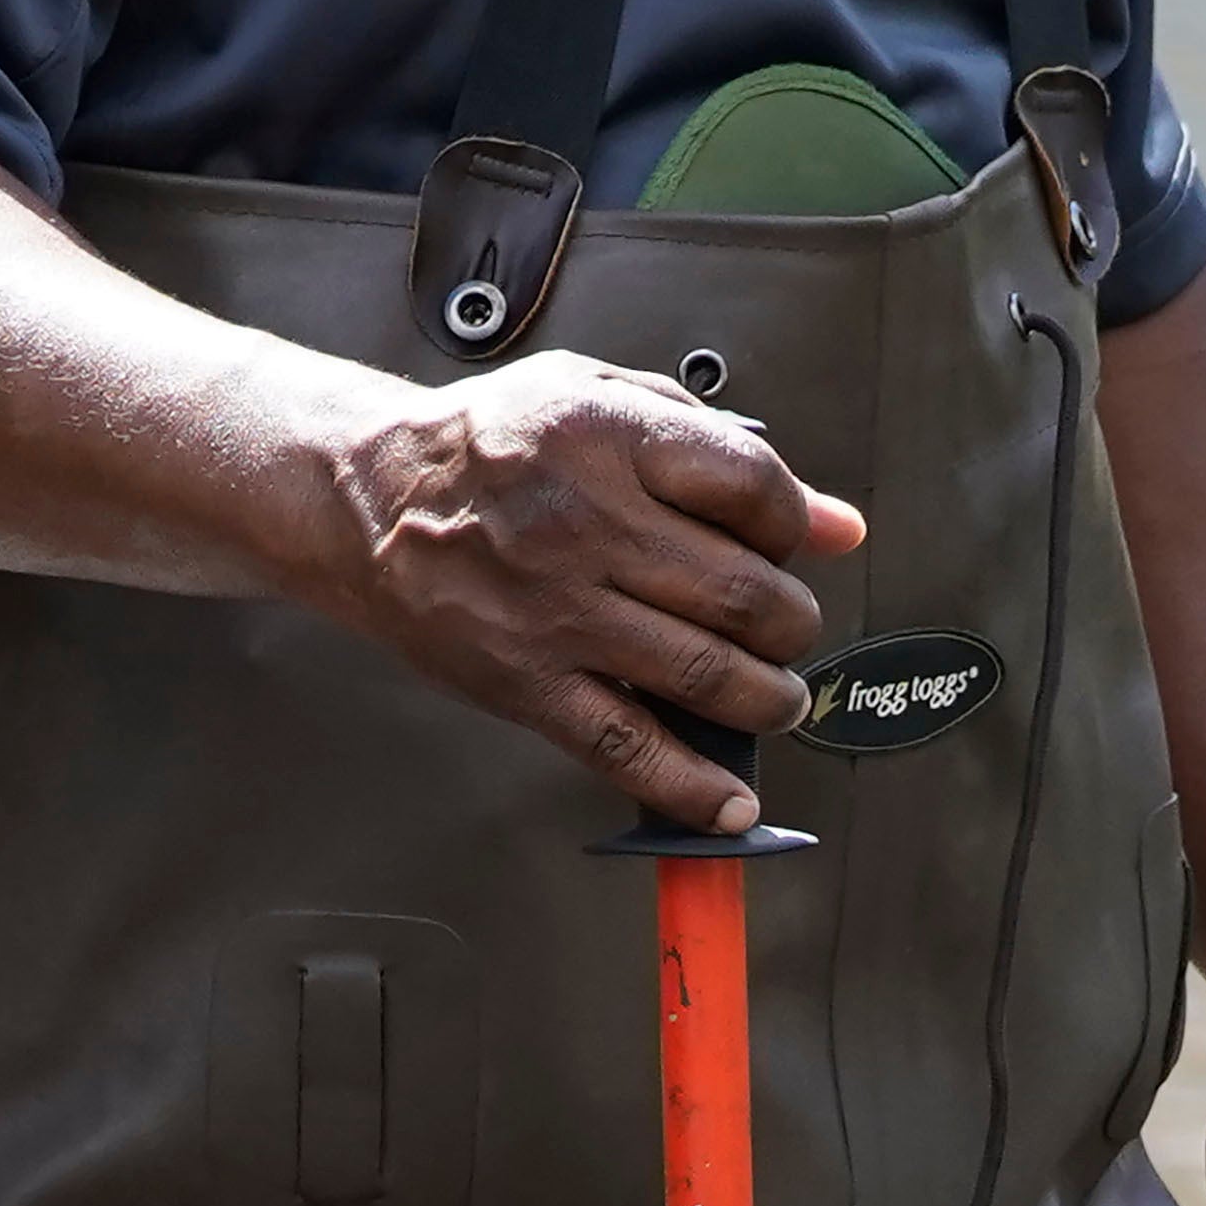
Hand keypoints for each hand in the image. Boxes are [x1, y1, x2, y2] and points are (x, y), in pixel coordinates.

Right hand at [310, 354, 865, 834]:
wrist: (373, 502)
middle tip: (789, 634)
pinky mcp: (528, 684)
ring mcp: (558, 613)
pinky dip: (690, 787)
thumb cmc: (490, 447)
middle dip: (791, 626)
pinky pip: (628, 747)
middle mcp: (587, 526)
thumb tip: (832, 523)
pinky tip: (727, 804)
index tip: (794, 547)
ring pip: (703, 674)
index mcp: (611, 440)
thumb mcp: (603, 401)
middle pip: (742, 594)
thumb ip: (716, 448)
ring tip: (773, 699)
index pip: (752, 489)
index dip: (793, 527)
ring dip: (764, 700)